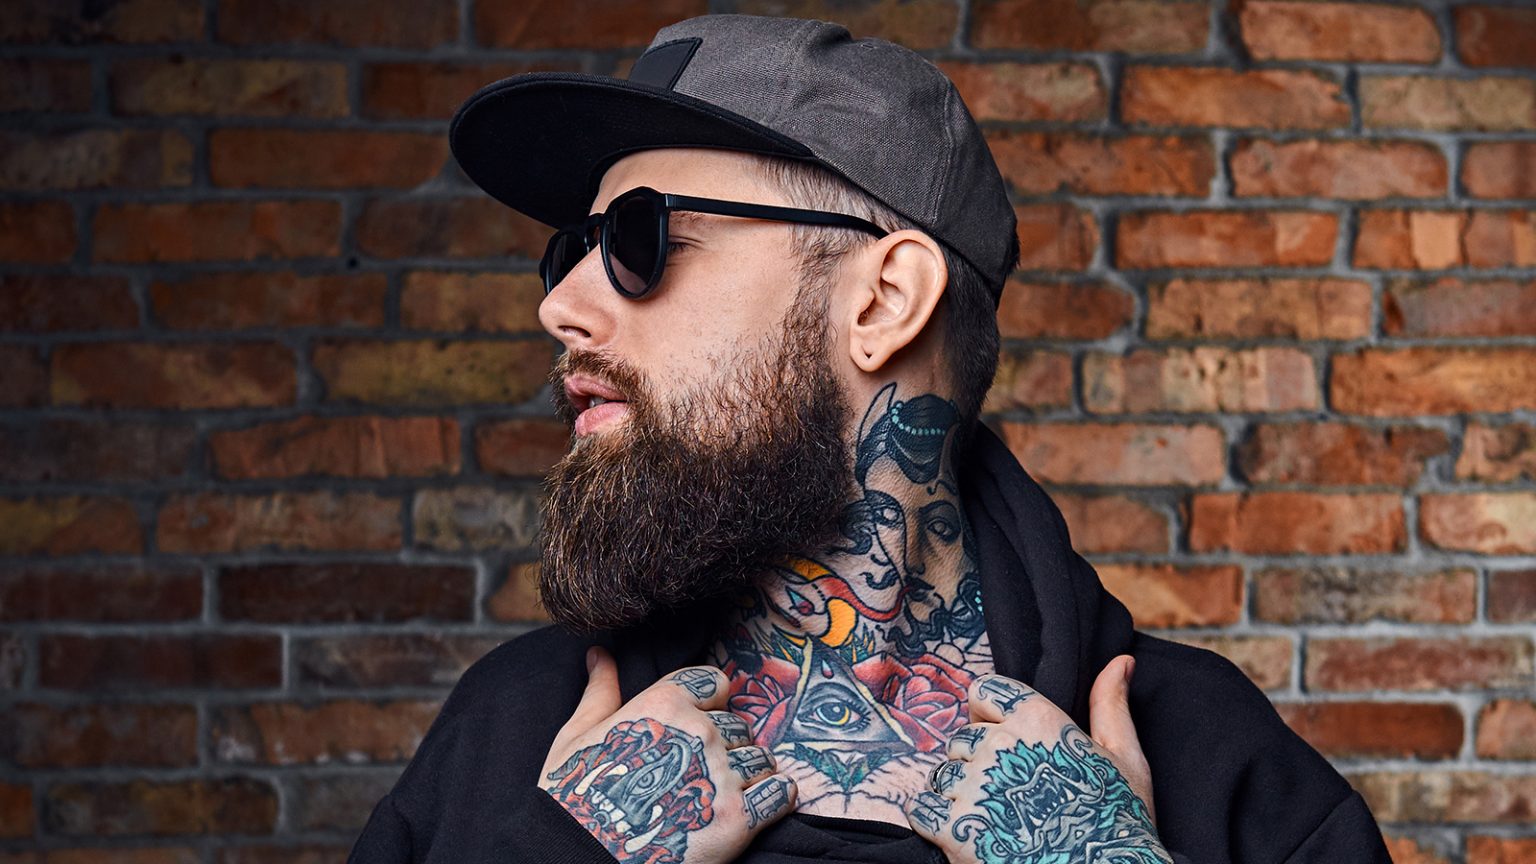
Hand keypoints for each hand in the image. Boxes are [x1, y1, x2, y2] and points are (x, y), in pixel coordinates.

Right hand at [540, 647, 796, 863]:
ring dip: (748, 774)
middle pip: (738, 724)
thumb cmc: (572, 800)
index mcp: (663, 706)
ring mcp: (721, 775)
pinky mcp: (738, 819)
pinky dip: (773, 800)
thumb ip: (599, 692)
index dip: (709, 704)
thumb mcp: (575, 739)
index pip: (714, 683)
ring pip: (761, 758)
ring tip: (716, 796)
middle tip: (698, 773)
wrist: (580, 861)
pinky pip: (781, 793)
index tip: (695, 726)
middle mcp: (698, 733)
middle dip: (726, 745)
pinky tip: (750, 811)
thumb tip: (599, 654)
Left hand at [904, 656, 1170, 862]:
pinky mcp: (956, 828)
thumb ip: (1110, 705)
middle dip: (977, 761)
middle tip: (1010, 795)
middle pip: (962, 737)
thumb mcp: (1125, 758)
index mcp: (1038, 719)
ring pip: (942, 773)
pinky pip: (921, 809)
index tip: (1005, 741)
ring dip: (957, 794)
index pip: (983, 691)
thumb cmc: (1119, 823)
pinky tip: (964, 834)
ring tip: (994, 819)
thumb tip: (1120, 661)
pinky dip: (934, 821)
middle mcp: (1001, 744)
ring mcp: (975, 786)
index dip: (988, 715)